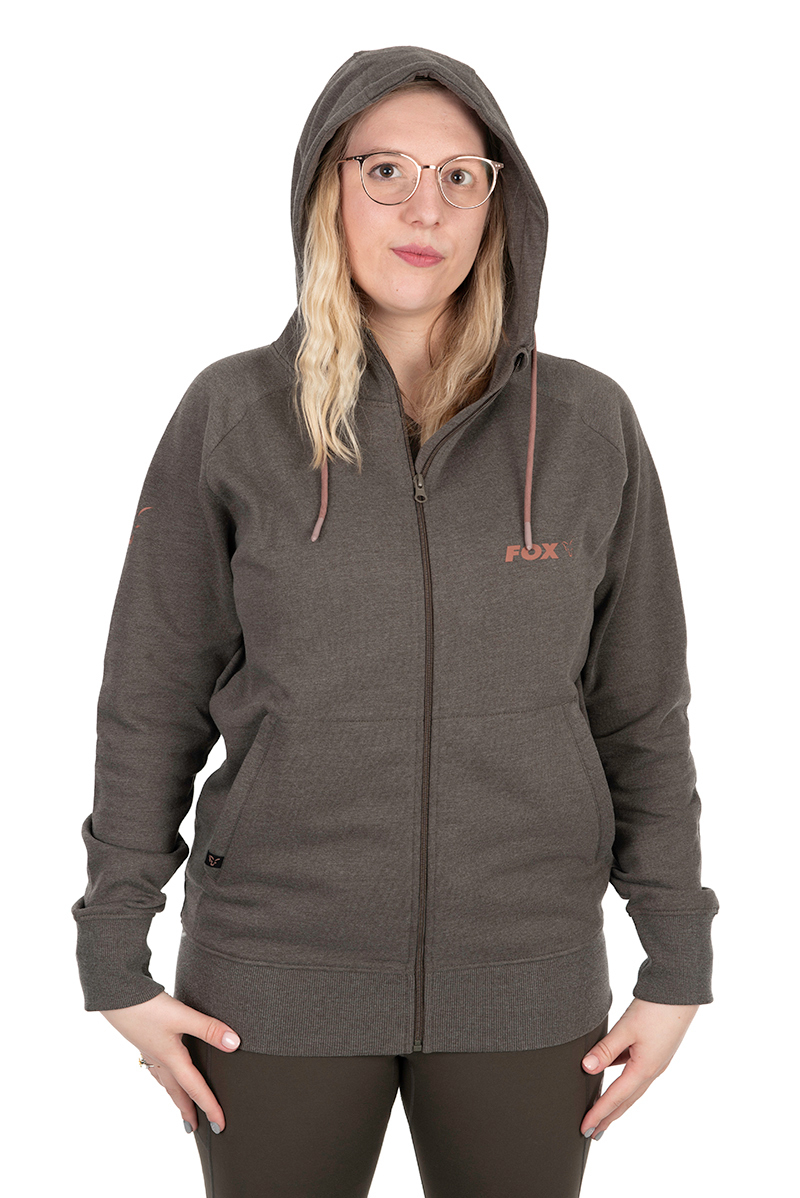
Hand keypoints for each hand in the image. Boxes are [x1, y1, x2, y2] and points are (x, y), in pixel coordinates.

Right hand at [100, 990, 240, 1133]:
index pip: (196, 1088)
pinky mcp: (144, 1040)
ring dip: (175, 1097)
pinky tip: (163, 1071)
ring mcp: (150, 1051)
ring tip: (181, 1106)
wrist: (117, 995)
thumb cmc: (147, 1008)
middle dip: (188, 1111)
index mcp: (172, 1059)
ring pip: (166, 1082)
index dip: (210, 1107)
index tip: (220, 1125)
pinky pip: (157, 1068)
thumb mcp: (183, 1017)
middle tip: (195, 1128)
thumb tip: (233, 1044)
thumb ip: (209, 1029)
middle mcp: (160, 1059)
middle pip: (177, 1092)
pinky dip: (164, 1078)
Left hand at [580, 997, 699, 1139]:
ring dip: (617, 1103)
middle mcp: (652, 1070)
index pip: (615, 1098)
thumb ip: (605, 1049)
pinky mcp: (656, 1051)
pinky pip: (635, 1073)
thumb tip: (586, 1068)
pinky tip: (611, 1076)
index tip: (585, 1128)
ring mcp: (656, 1061)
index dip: (598, 1113)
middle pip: (626, 1100)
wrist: (680, 991)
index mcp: (644, 1069)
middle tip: (593, 1132)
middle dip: (609, 1117)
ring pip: (632, 1089)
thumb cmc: (655, 1009)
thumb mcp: (626, 1028)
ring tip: (603, 1113)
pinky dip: (622, 1081)